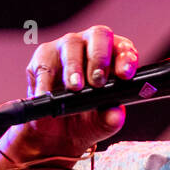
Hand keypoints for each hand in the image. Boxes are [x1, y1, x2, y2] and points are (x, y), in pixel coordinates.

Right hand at [10, 26, 138, 159]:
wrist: (55, 134)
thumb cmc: (84, 120)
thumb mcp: (100, 124)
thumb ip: (110, 119)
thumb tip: (116, 114)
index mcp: (113, 59)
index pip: (124, 49)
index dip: (126, 58)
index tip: (125, 74)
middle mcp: (91, 47)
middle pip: (99, 35)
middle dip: (100, 58)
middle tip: (98, 82)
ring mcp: (66, 49)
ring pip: (71, 44)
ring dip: (74, 67)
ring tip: (75, 87)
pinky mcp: (42, 59)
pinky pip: (45, 64)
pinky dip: (45, 81)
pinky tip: (46, 94)